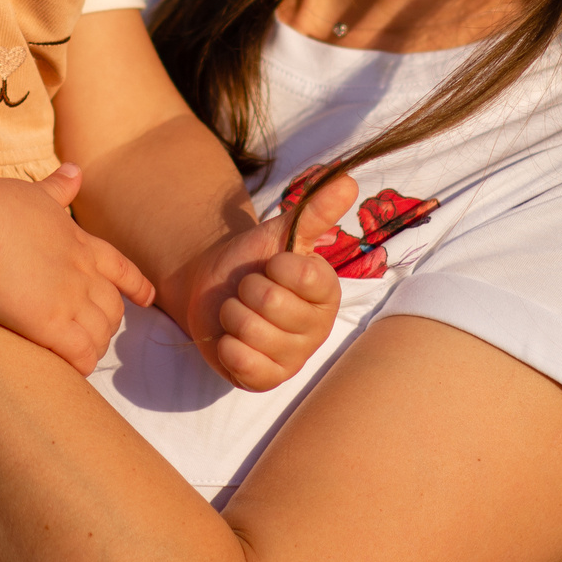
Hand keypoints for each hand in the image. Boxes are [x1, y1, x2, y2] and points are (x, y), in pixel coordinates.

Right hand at [0, 165, 156, 375]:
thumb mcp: (37, 193)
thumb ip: (58, 188)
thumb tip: (74, 170)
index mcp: (81, 244)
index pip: (120, 268)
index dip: (136, 285)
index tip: (146, 298)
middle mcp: (83, 274)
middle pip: (113, 307)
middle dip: (110, 323)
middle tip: (99, 334)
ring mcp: (70, 301)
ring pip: (100, 332)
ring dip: (96, 345)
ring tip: (86, 355)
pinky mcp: (51, 325)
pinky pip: (81, 353)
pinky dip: (83, 363)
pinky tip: (77, 370)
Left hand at [173, 174, 356, 391]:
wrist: (212, 286)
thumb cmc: (252, 260)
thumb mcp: (281, 231)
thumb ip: (315, 210)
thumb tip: (348, 180)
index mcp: (327, 292)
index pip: (304, 276)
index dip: (277, 266)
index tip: (273, 265)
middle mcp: (317, 329)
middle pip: (272, 304)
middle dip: (247, 290)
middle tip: (249, 290)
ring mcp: (293, 358)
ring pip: (252, 332)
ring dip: (232, 315)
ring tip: (239, 312)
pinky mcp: (266, 380)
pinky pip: (242, 363)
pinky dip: (226, 346)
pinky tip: (231, 339)